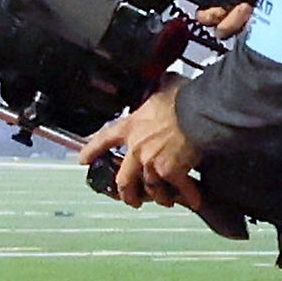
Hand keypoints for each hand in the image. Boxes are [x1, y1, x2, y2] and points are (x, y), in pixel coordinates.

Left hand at [75, 85, 203, 212]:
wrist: (198, 111)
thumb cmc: (182, 99)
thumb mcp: (163, 89)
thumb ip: (159, 89)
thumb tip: (166, 80)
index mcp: (131, 126)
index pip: (103, 139)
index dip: (91, 151)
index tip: (83, 160)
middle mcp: (137, 148)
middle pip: (123, 178)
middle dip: (126, 193)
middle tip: (130, 199)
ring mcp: (153, 162)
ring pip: (150, 188)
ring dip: (159, 197)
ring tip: (164, 200)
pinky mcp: (172, 172)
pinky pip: (179, 189)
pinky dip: (188, 196)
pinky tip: (193, 200)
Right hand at [187, 0, 261, 37]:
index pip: (203, 6)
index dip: (206, 5)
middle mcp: (232, 10)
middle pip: (207, 21)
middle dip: (218, 12)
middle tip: (235, 3)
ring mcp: (243, 25)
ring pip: (221, 31)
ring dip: (234, 18)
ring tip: (250, 8)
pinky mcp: (253, 37)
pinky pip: (236, 38)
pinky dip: (244, 25)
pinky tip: (255, 17)